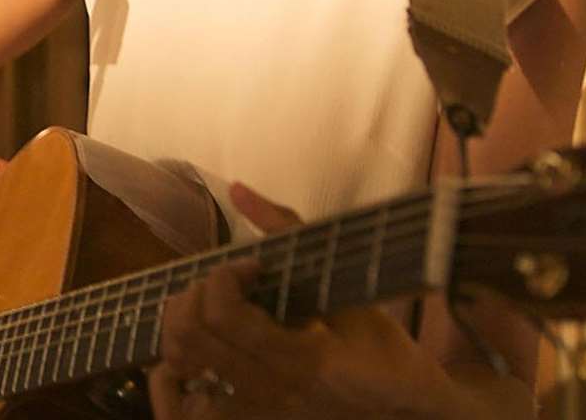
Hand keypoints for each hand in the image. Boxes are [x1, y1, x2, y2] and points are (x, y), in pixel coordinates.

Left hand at [149, 182, 455, 418]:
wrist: (408, 416)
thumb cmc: (386, 354)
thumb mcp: (352, 294)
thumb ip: (291, 234)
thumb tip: (238, 188)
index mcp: (302, 360)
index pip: (225, 314)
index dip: (224, 276)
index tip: (250, 267)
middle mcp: (270, 392)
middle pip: (190, 336)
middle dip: (194, 294)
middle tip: (225, 284)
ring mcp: (255, 412)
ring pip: (178, 366)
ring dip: (181, 327)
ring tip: (209, 310)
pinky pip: (185, 402)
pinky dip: (177, 370)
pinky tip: (196, 348)